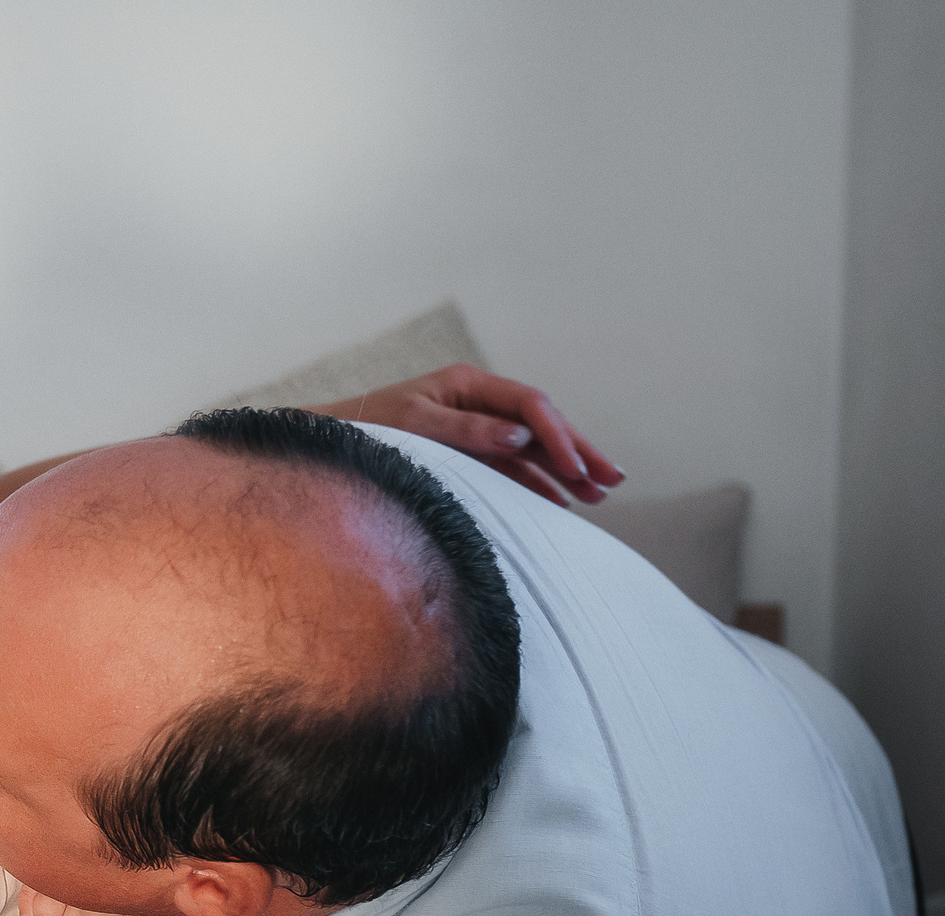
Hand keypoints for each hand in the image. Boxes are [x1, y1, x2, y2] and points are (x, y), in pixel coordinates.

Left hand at [320, 364, 624, 507]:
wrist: (331, 447)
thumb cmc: (367, 432)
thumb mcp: (415, 427)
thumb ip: (467, 432)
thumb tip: (519, 436)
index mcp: (467, 385)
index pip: (528, 405)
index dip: (557, 437)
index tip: (576, 469)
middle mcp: (477, 403)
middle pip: (540, 425)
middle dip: (578, 451)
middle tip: (613, 480)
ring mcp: (475, 429)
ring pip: (532, 449)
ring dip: (566, 471)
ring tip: (600, 495)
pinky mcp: (468, 455)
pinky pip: (513, 468)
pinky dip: (538, 485)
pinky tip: (563, 501)